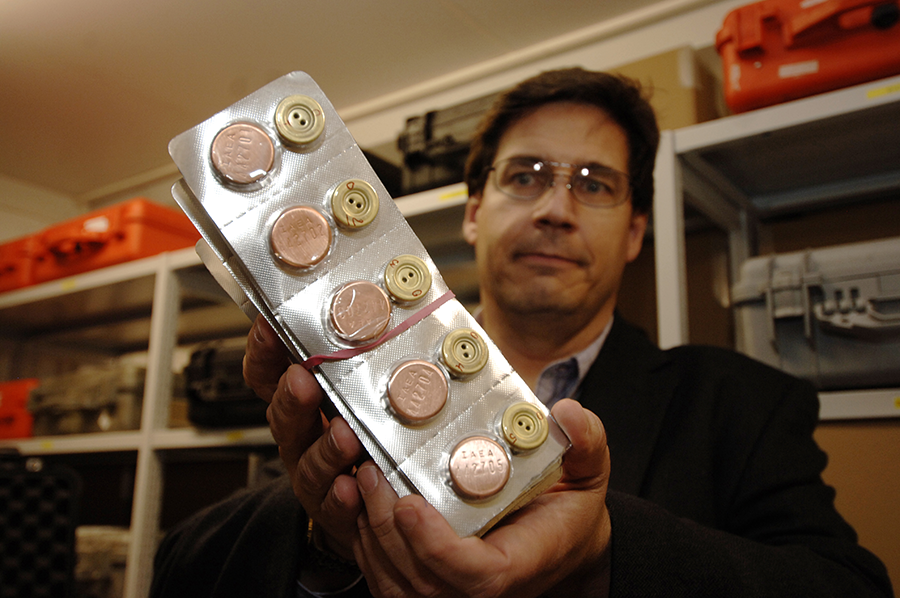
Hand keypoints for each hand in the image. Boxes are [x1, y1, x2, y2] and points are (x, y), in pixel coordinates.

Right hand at [243, 315, 364, 559]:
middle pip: (283, 416)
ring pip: (309, 461)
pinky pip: (333, 504)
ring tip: (344, 435)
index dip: (262, 352)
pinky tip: (350, 487)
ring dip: (325, 447)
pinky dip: (340, 496)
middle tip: (302, 380)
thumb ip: (347, 360)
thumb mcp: (345, 393)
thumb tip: (370, 303)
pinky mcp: (332, 508)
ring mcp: (311, 475)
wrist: (355, 507)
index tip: (267, 326)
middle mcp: (297, 437)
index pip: (266, 376)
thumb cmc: (352, 437)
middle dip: (292, 397)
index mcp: (296, 404)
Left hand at [353, 398, 611, 597]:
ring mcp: (456, 592)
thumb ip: (587, 443)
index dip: (436, 546)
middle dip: (385, 528)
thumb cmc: (570, 508)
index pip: (475, 575)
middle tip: (370, 471)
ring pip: (398, 587)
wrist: (563, 542)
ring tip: (361, 480)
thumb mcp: (589, 471)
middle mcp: (484, 589)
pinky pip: (390, 583)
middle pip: (422, 582)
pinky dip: (368, 547)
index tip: (409, 503)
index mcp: (522, 563)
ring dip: (369, 534)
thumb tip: (567, 414)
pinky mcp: (433, 586)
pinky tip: (361, 504)